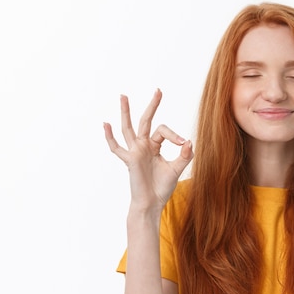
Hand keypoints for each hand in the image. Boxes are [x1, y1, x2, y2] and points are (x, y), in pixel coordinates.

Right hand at [103, 89, 193, 212]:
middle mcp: (143, 146)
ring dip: (126, 112)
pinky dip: (110, 137)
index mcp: (154, 146)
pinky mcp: (130, 160)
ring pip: (129, 128)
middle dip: (152, 106)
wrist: (152, 203)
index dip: (174, 135)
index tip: (183, 144)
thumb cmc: (162, 187)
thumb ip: (185, 155)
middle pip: (146, 121)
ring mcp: (135, 152)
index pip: (163, 131)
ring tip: (123, 96)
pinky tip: (105, 124)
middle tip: (158, 90)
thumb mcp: (177, 169)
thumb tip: (188, 141)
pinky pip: (117, 148)